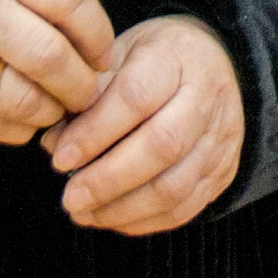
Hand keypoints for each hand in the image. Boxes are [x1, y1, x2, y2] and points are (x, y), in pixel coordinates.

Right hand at [0, 0, 113, 144]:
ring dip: (53, 110)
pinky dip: (21, 127)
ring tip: (57, 102)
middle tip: (89, 89)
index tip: (104, 51)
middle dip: (82, 83)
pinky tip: (23, 111)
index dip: (98, 32)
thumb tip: (95, 41)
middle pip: (48, 58)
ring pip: (25, 102)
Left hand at [51, 14, 245, 233]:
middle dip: (108, 179)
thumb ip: (87, 96)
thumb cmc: (154, 61)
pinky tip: (110, 216)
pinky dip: (141, 221)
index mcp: (177, 57)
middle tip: (69, 197)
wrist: (217, 64)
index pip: (136, 96)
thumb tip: (54, 143)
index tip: (60, 158)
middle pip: (162, 146)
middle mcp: (206, 97)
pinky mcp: (223, 172)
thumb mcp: (120, 55)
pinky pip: (184, 209)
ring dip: (121, 208)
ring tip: (82, 212)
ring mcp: (220, 139)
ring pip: (174, 186)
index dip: (94, 132)